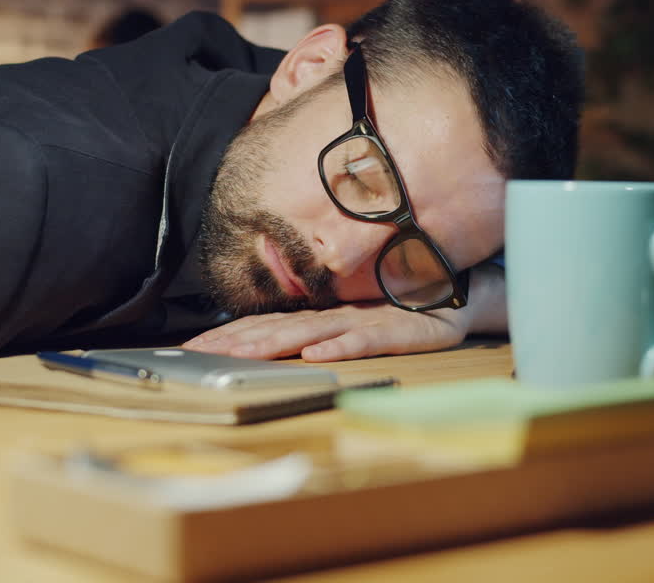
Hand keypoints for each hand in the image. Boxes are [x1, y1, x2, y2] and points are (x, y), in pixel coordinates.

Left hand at [182, 301, 471, 361]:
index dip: (230, 334)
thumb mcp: (354, 323)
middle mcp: (337, 314)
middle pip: (279, 328)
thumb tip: (270, 344)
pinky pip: (366, 339)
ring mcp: (366, 320)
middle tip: (201, 353)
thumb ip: (317, 331)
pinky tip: (317, 355)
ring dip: (276, 343)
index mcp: (323, 315)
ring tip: (244, 354)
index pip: (267, 324)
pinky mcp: (398, 330)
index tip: (193, 347)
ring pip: (313, 331)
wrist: (459, 299)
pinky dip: (341, 346)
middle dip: (238, 340)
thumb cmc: (403, 312)